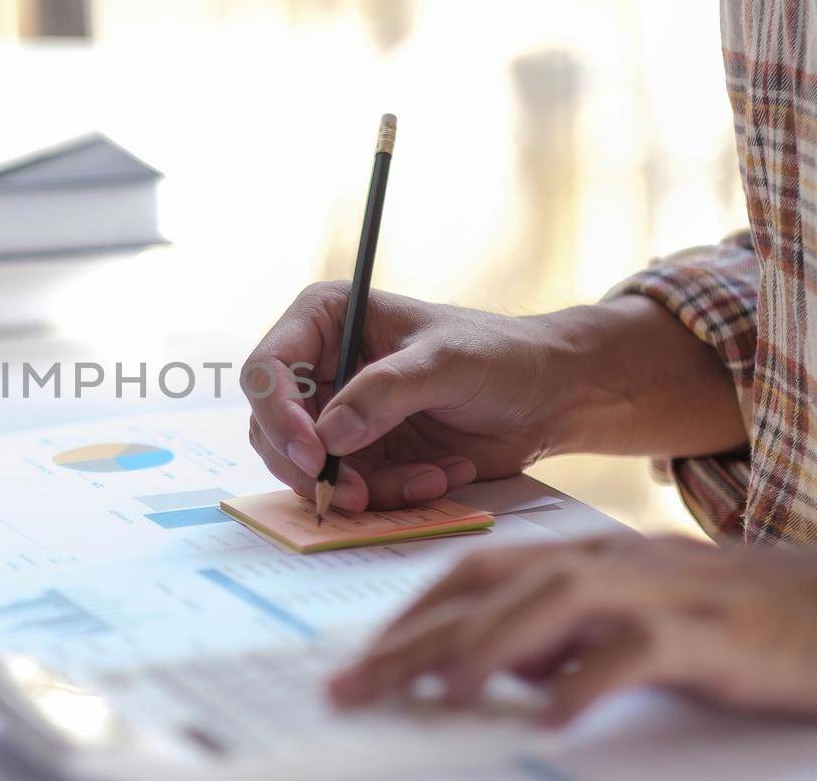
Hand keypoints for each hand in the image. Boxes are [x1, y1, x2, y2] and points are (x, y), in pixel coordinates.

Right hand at [243, 283, 568, 511]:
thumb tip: (328, 436)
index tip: (315, 455)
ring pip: (309, 469)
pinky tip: (438, 478)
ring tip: (427, 479)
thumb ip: (386, 392)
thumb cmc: (500, 355)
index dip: (277, 415)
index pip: (268, 369)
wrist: (548, 396)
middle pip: (273, 428)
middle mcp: (320, 367)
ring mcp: (338, 415)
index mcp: (326, 320)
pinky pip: (349, 490)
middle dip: (314, 468)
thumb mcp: (446, 362)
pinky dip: (390, 496)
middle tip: (353, 495)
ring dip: (364, 487)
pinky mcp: (361, 455)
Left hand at [327, 535, 816, 725]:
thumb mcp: (640, 621)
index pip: (474, 575)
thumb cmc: (747, 621)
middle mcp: (611, 563)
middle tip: (353, 688)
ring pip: (550, 604)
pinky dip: (588, 682)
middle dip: (413, 638)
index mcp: (588, 557)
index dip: (410, 615)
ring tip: (436, 694)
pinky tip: (551, 720)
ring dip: (485, 648)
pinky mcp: (711, 633)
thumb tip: (499, 671)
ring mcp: (661, 592)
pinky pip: (636, 653)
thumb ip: (568, 637)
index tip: (358, 661)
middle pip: (489, 589)